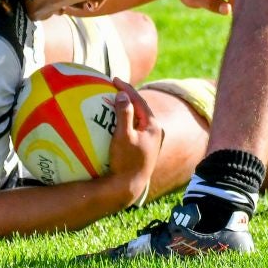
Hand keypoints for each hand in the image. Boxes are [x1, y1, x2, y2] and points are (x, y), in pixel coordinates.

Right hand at [100, 79, 161, 205]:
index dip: (127, 88)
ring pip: (138, 118)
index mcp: (153, 126)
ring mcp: (149, 141)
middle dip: (128, 96)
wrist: (129, 187)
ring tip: (113, 100)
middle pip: (141, 108)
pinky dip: (125, 121)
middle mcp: (154, 132)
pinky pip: (134, 128)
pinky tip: (113, 122)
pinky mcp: (142, 149)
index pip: (140, 100)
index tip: (114, 80)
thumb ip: (124, 114)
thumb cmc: (126, 162)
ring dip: (126, 109)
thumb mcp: (123, 136)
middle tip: (113, 87)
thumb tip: (123, 95)